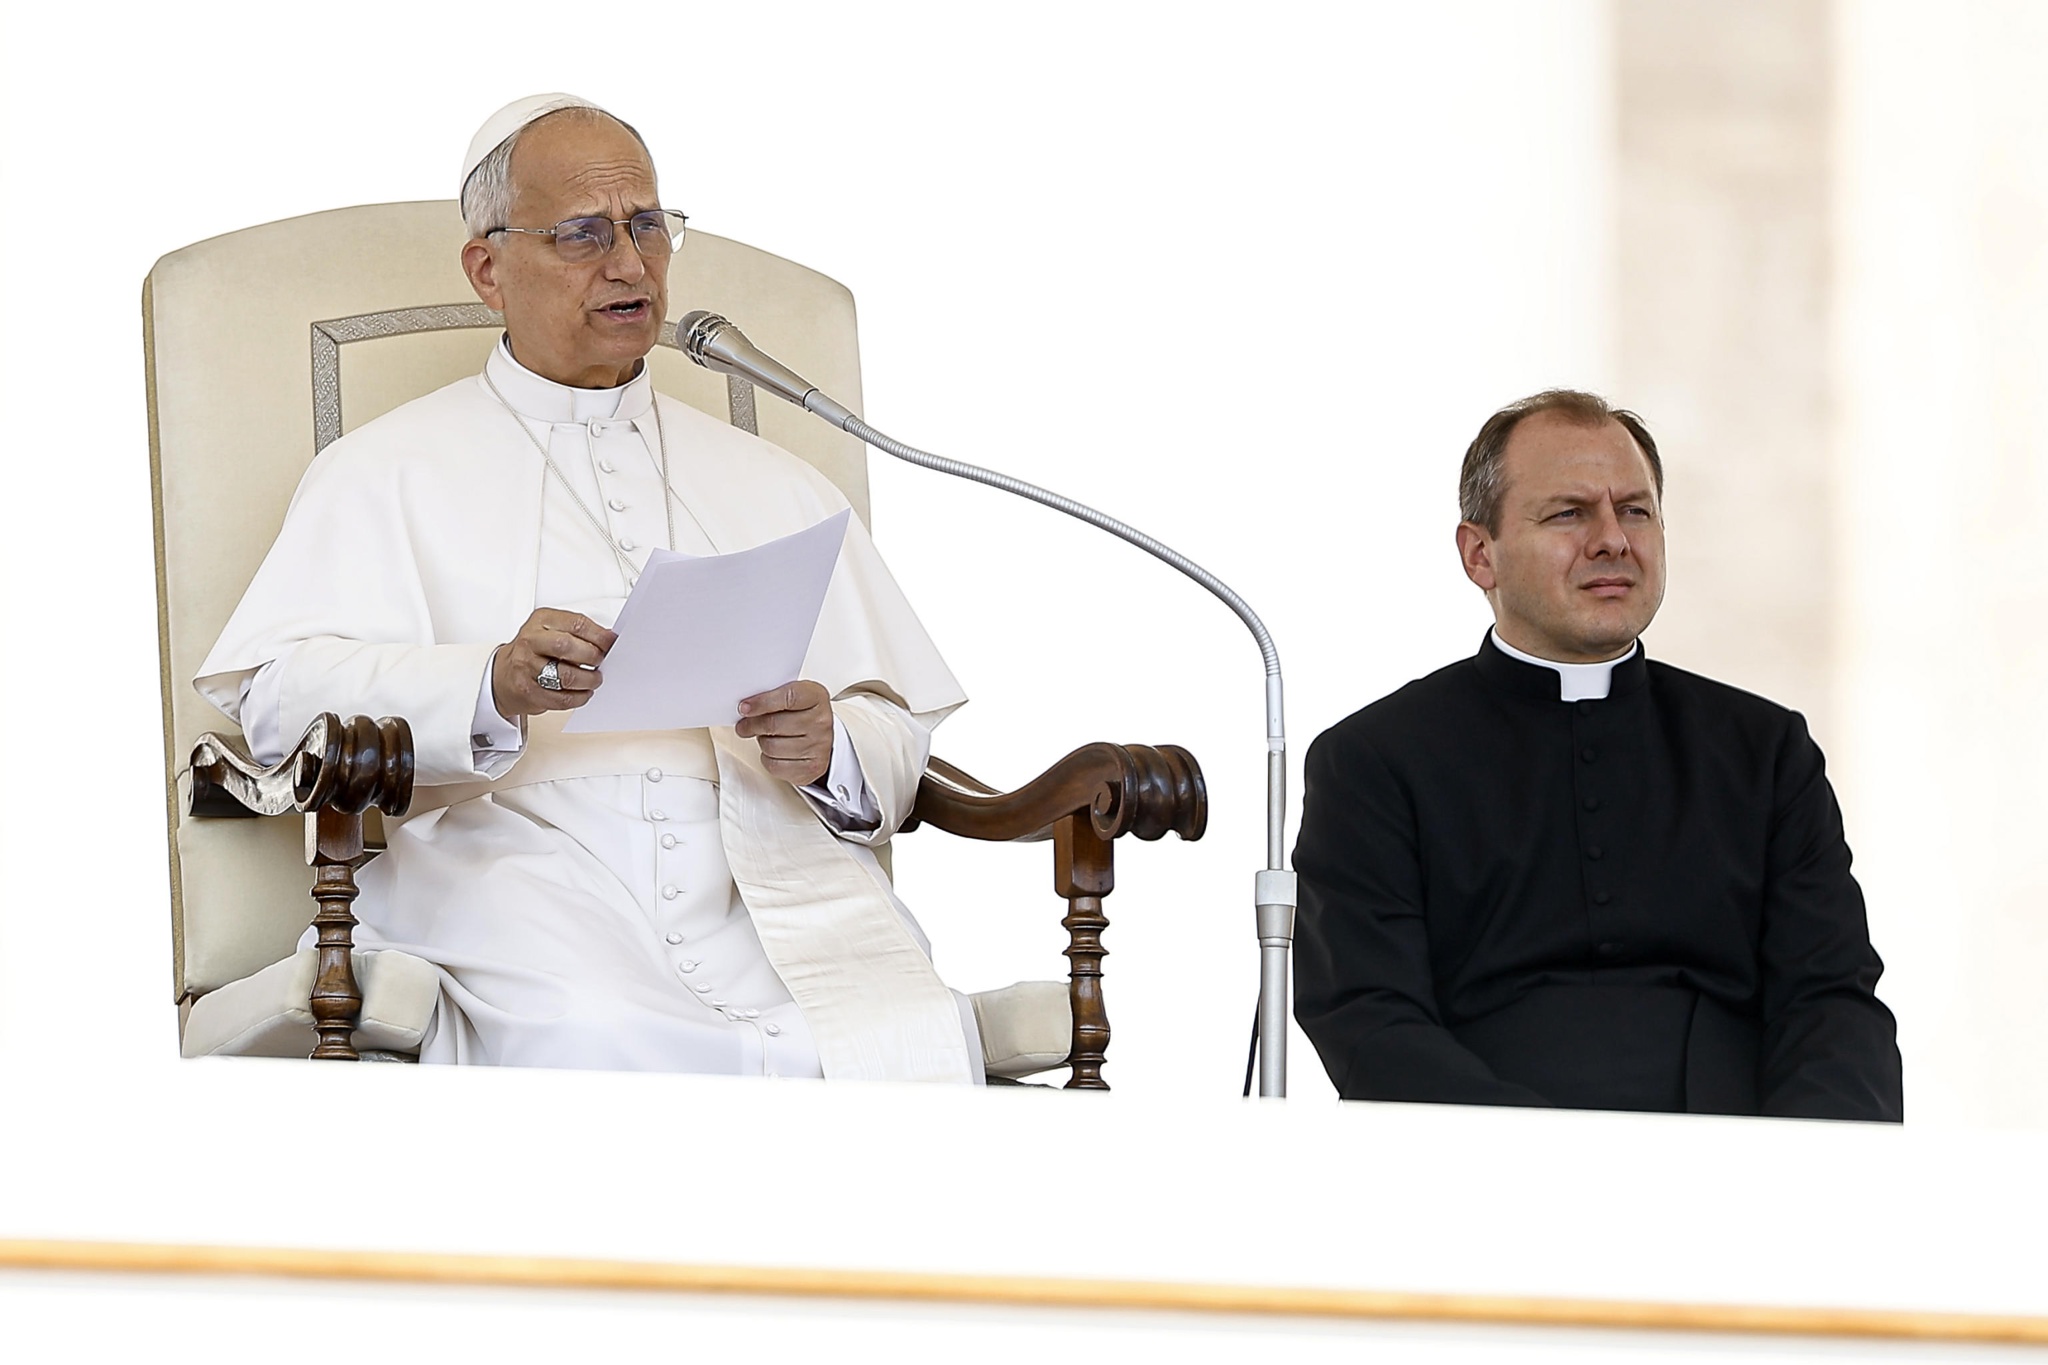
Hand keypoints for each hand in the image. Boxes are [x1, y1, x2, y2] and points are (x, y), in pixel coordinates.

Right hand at [491, 609, 617, 719]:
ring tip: (594, 679)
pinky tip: (583, 692)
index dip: (598, 635)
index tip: (610, 643)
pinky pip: (562, 699)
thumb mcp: (550, 629)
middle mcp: (530, 642)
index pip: (576, 624)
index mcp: (541, 621)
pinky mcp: (529, 692)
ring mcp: (527, 667)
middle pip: (567, 647)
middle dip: (592, 656)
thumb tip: (608, 639)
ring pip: (566, 676)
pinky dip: (579, 697)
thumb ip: (577, 631)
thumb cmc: (532, 651)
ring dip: (588, 680)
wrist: (503, 676)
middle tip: (600, 662)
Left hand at [735, 680, 833, 785]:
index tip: (744, 707)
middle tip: (744, 725)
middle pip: (775, 724)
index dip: (762, 702)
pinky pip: (775, 765)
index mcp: (816, 697)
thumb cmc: (802, 715)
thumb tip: (746, 707)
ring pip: (772, 746)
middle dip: (753, 725)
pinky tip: (774, 751)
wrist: (821, 738)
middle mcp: (821, 722)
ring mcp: (818, 746)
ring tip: (766, 737)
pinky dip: (768, 759)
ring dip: (762, 742)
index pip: (788, 697)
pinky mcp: (812, 768)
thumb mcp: (791, 696)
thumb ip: (771, 696)